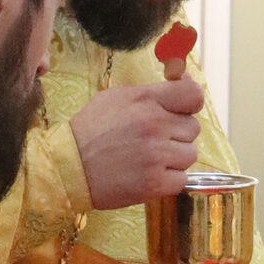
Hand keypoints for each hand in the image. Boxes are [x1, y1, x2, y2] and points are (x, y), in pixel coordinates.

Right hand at [69, 77, 203, 209]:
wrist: (69, 167)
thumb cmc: (91, 130)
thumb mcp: (116, 97)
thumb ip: (150, 92)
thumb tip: (182, 80)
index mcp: (146, 100)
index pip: (193, 95)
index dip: (191, 101)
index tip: (183, 107)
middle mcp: (155, 125)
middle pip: (193, 128)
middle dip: (177, 133)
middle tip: (153, 139)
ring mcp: (157, 156)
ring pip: (190, 155)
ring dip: (175, 158)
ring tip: (149, 158)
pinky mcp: (155, 183)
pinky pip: (182, 179)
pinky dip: (169, 179)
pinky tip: (149, 174)